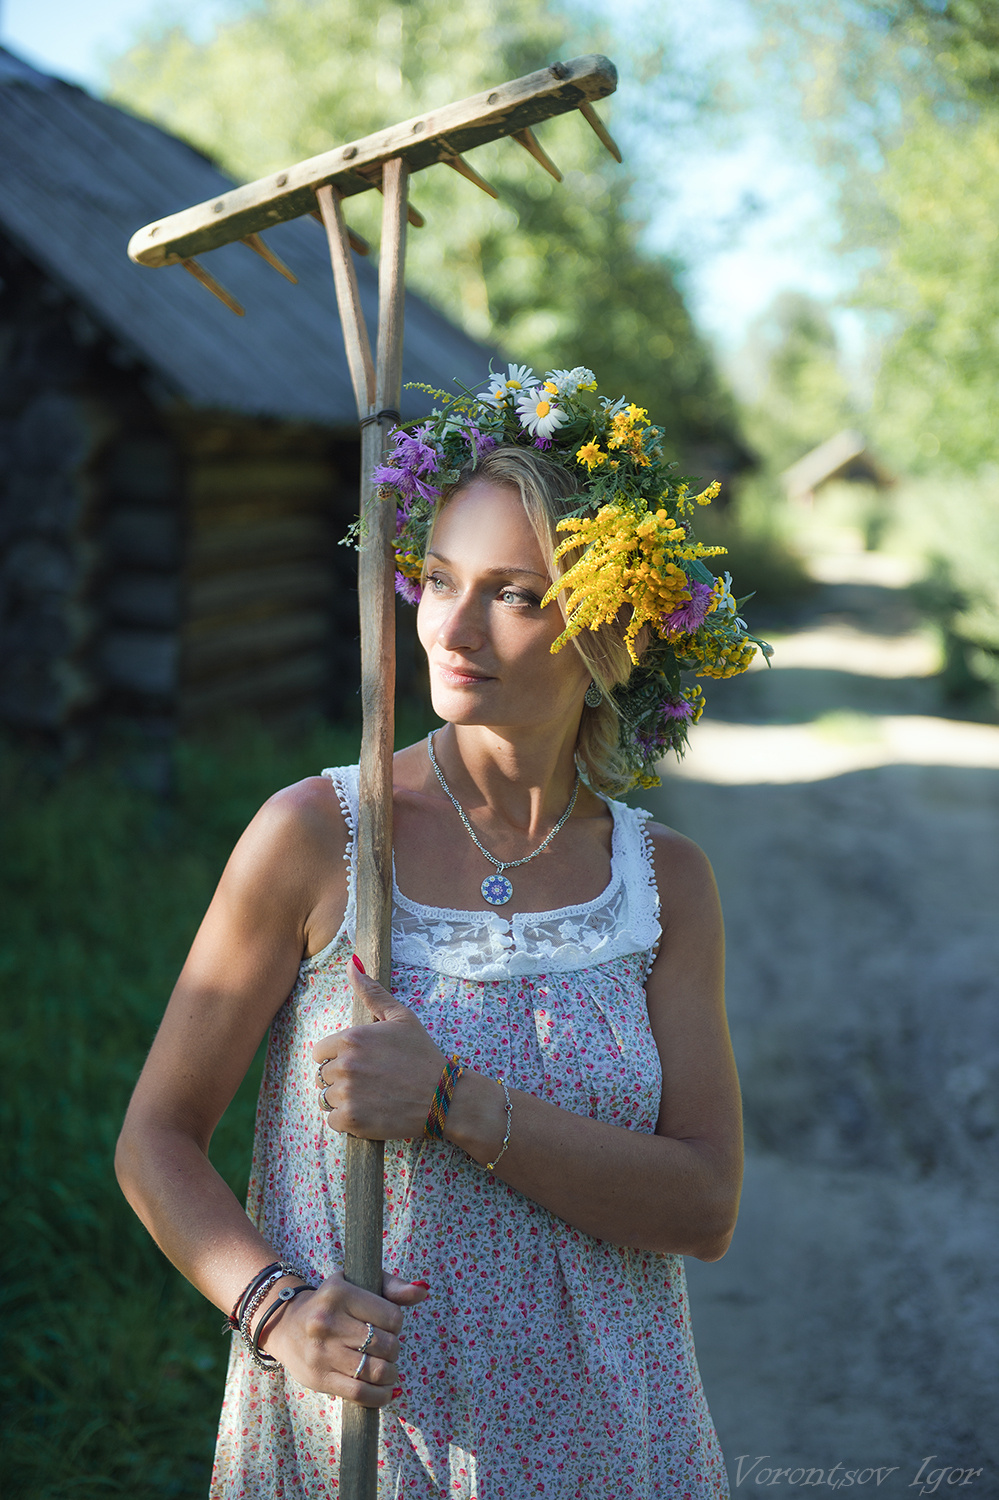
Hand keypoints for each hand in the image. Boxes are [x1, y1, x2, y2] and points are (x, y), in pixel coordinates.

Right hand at [258, 1268, 429, 1405]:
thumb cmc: (332, 1302)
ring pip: (376, 1371)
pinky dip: (380, 1397)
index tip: (387, 1325)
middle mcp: (329, 1322)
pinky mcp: (319, 1378)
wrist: (285, 1324)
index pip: (392, 1317)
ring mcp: (323, 1352)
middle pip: (386, 1345)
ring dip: (390, 1375)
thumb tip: (422, 1291)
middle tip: (386, 1349)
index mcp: (340, 1293)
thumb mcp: (357, 1284)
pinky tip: (385, 1391)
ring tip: (387, 1370)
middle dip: (394, 1350)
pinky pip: (360, 1393)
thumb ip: (391, 1287)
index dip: (397, 1324)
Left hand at [312, 958, 446, 1139]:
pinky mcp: (352, 1120)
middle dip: (341, 1078)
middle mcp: (345, 1065)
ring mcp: (347, 1094)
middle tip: (371, 1081)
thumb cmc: (422, 1054)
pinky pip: (332, 1121)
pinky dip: (347, 1121)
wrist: (444, 1097)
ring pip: (326, 1098)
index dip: (337, 1057)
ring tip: (371, 1096)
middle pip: (323, 1075)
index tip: (359, 1063)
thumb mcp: (401, 1017)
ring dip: (343, 1100)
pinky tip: (370, 1112)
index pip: (319, 1051)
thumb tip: (351, 963)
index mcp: (351, 1038)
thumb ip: (372, 992)